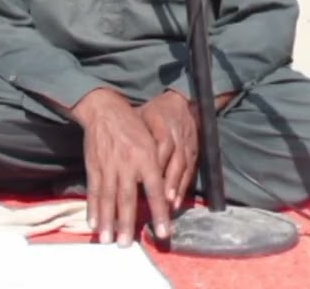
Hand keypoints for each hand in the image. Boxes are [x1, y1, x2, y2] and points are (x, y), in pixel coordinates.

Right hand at [72, 89, 171, 246]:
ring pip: (108, 197)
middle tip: (125, 245)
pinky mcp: (94, 166)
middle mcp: (127, 164)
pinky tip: (93, 223)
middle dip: (125, 223)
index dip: (160, 213)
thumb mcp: (151, 142)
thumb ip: (157, 168)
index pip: (155, 191)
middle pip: (126, 198)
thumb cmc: (133, 127)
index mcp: (146, 158)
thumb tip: (165, 196)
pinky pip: (94, 190)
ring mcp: (108, 166)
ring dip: (107, 220)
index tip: (163, 233)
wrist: (105, 110)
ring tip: (107, 239)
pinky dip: (93, 207)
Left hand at [136, 91, 199, 208]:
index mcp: (161, 123)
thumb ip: (131, 135)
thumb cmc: (152, 112)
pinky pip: (190, 170)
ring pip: (183, 167)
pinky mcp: (194, 151)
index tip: (145, 180)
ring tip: (170, 206)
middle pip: (174, 160)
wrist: (180, 103)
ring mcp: (187, 144)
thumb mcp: (140, 116)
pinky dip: (184, 186)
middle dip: (169, 181)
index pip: (162, 144)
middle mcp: (177, 134)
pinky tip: (177, 201)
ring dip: (177, 188)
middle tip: (162, 200)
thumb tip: (114, 158)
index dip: (157, 163)